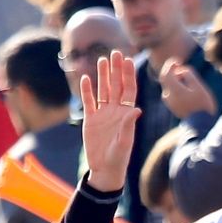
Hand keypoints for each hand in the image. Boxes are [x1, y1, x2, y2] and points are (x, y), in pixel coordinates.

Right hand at [79, 51, 140, 192]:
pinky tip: (84, 78)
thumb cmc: (118, 158)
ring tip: (102, 59)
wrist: (104, 170)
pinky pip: (88, 101)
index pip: (128, 90)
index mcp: (126, 114)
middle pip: (116, 86)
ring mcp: (103, 114)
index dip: (128, 75)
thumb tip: (136, 109)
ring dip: (103, 75)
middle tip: (115, 52)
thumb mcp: (124, 142)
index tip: (128, 59)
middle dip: (116, 69)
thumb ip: (128, 125)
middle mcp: (116, 111)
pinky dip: (86, 90)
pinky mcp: (91, 120)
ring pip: (103, 90)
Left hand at [158, 60, 216, 120]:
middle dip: (172, 71)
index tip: (178, 61)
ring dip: (175, 80)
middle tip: (180, 65)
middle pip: (166, 79)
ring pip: (169, 86)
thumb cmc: (203, 104)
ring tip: (187, 80)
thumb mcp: (199, 86)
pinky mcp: (172, 107)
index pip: (166, 73)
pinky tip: (185, 88)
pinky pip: (171, 93)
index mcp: (174, 90)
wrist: (201, 125)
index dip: (170, 64)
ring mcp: (169, 102)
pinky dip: (176, 87)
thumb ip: (189, 74)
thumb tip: (180, 70)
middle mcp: (168, 96)